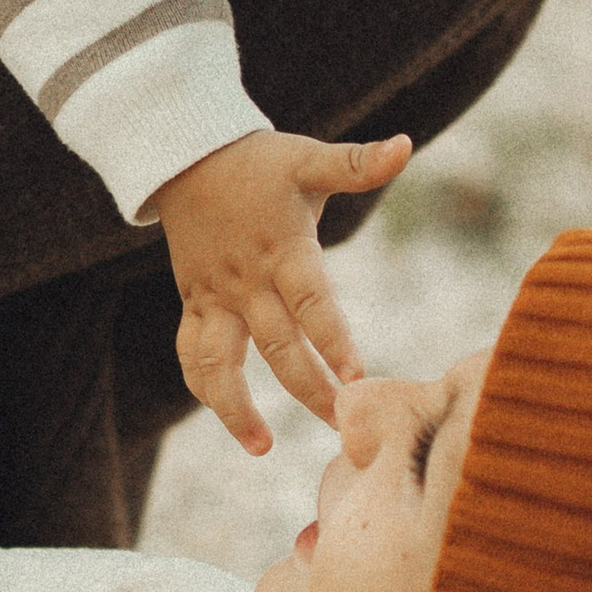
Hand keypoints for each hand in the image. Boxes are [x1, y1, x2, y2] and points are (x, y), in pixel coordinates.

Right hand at [151, 127, 410, 452]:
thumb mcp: (309, 158)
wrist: (185, 156)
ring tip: (262, 448)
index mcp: (282, 250)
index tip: (355, 379)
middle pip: (276, 346)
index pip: (311, 304)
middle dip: (308, 388)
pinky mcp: (195, 303)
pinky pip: (192, 353)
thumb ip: (357, 162)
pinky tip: (230, 419)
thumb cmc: (259, 160)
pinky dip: (205, 388)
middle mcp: (246, 281)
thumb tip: (407, 144)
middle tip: (340, 424)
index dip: (332, 341)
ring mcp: (215, 296)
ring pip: (218, 363)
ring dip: (236, 408)